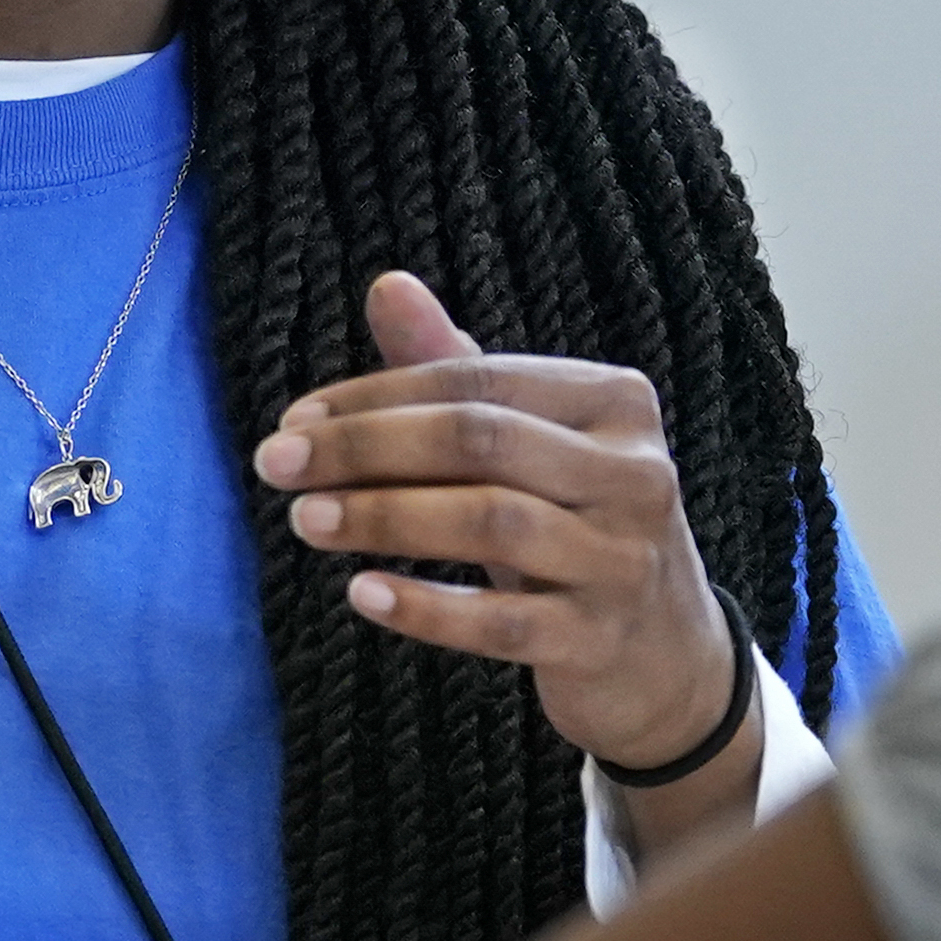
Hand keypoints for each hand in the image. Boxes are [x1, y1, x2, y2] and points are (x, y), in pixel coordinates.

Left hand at [250, 270, 740, 788]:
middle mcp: (634, 472)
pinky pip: (501, 622)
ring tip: (305, 520)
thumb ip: (459, 369)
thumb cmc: (575, 528)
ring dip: (383, 517)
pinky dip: (426, 607)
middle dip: (366, 447)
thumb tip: (387, 284)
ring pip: (491, 521)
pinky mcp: (599, 640)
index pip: (476, 381)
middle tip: (277, 465)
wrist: (663, 655)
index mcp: (615, 402)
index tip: (293, 421)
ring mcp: (623, 559)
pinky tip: (362, 594)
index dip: (376, 396)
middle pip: (480, 440)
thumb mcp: (529, 446)